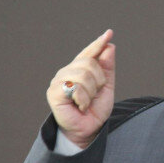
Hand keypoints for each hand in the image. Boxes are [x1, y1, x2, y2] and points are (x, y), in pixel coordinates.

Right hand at [46, 29, 115, 147]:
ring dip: (91, 92)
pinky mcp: (54, 93)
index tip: (109, 33)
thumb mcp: (106, 86)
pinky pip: (76, 88)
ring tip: (86, 102)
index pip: (89, 52)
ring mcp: (58, 81)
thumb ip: (107, 66)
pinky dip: (84, 100)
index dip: (98, 43)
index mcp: (79, 68)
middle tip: (94, 95)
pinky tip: (80, 106)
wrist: (88, 129)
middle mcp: (67, 71)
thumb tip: (110, 46)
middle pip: (89, 63)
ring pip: (84, 75)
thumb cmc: (95, 108)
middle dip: (99, 80)